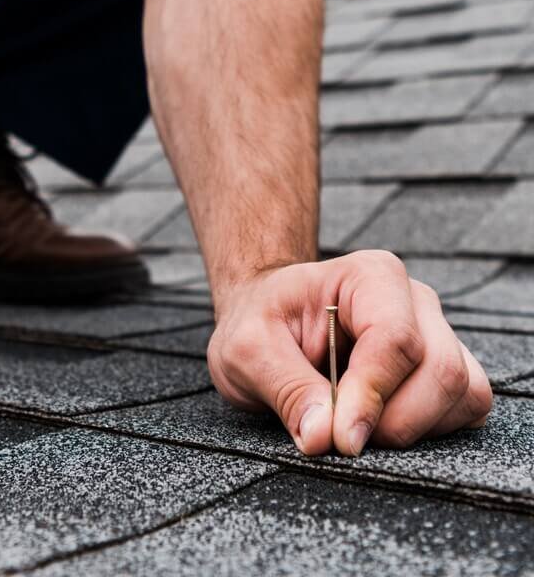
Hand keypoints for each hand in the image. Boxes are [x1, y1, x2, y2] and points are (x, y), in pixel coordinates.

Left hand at [207, 250, 492, 455]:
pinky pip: (467, 409)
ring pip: (462, 392)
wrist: (268, 321)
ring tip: (356, 425)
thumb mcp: (248, 350)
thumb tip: (324, 438)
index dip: (373, 396)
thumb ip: (286, 389)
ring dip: (414, 429)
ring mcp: (438, 334)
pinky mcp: (447, 371)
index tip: (342, 439)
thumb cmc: (260, 324)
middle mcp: (415, 301)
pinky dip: (431, 431)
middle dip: (394, 420)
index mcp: (369, 276)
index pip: (395, 340)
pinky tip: (382, 425)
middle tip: (342, 436)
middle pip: (440, 371)